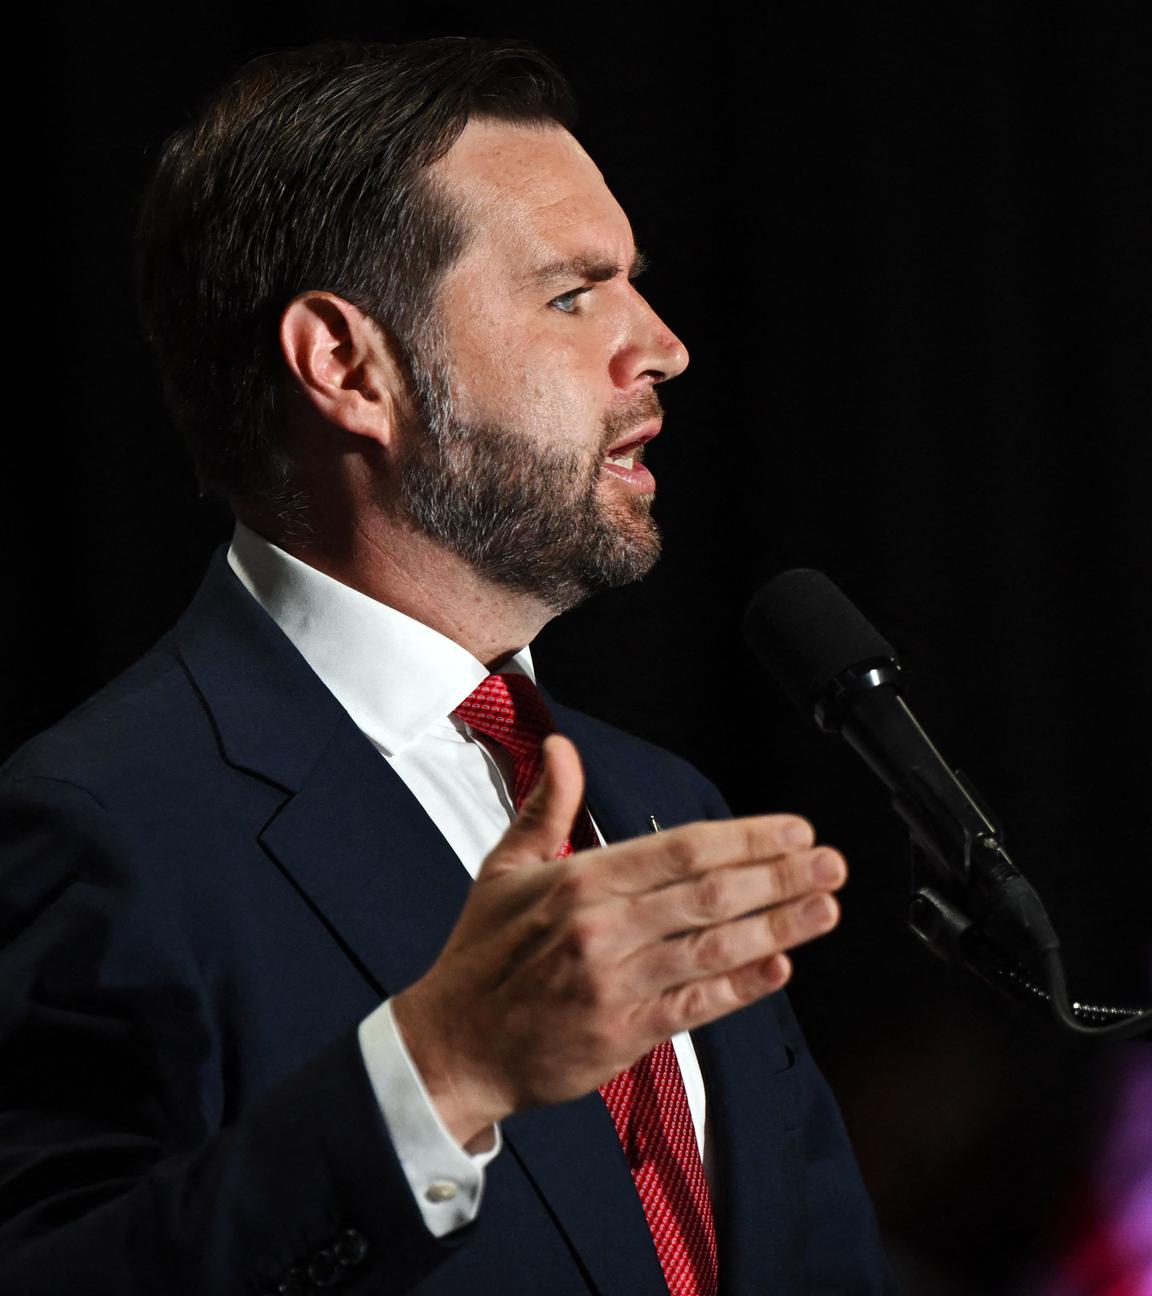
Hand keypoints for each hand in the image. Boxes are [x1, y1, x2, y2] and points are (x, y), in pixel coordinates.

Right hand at [390, 735, 845, 1147]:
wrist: (453, 1046)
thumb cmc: (482, 957)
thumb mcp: (504, 868)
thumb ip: (546, 805)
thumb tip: (561, 749)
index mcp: (579, 881)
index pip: (680, 849)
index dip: (745, 839)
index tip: (790, 831)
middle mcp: (602, 929)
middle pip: (709, 893)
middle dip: (778, 876)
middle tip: (828, 862)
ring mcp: (617, 984)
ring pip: (713, 947)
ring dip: (778, 925)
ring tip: (824, 907)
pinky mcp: (624, 1034)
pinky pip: (696, 1005)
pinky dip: (742, 986)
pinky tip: (781, 968)